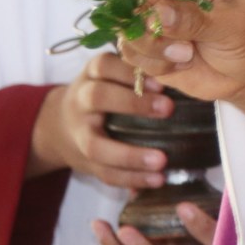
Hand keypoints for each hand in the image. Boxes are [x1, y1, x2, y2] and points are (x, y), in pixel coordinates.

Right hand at [28, 52, 173, 187]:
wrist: (58, 126)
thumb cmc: (103, 94)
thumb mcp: (112, 75)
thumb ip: (140, 72)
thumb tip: (186, 63)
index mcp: (91, 75)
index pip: (104, 65)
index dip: (129, 71)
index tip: (160, 80)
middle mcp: (81, 100)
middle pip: (97, 97)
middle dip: (133, 104)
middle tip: (168, 109)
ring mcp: (80, 133)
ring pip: (96, 145)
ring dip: (129, 155)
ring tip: (161, 161)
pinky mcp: (85, 161)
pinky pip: (105, 173)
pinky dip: (131, 178)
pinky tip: (156, 180)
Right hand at [99, 0, 244, 150]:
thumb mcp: (233, 26)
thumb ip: (195, 19)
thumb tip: (156, 14)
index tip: (157, 15)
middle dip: (130, 6)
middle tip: (152, 30)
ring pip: (120, 13)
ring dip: (150, 43)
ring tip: (187, 53)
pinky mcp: (142, 30)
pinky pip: (125, 45)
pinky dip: (151, 60)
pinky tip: (181, 61)